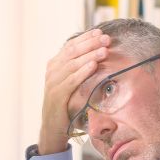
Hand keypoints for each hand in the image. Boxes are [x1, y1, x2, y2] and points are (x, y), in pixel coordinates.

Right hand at [38, 29, 110, 154]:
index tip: (101, 33)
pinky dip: (83, 72)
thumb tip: (99, 55)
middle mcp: (52, 70)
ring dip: (89, 55)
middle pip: (72, 51)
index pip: (71, 45)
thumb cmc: (67, 104)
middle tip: (106, 39)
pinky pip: (71, 80)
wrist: (53, 127)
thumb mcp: (73, 84)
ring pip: (72, 64)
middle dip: (90, 43)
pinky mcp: (56, 95)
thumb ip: (80, 70)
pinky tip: (94, 65)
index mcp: (55, 64)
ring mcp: (52, 82)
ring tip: (104, 50)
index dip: (86, 38)